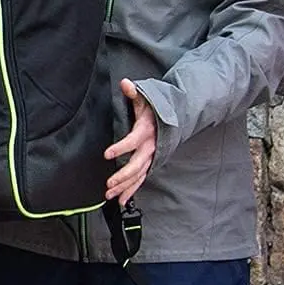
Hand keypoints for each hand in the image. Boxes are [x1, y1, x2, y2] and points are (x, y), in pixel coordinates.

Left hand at [105, 79, 156, 204]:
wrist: (176, 117)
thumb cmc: (156, 107)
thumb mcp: (146, 98)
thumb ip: (134, 93)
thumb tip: (125, 83)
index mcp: (146, 131)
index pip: (132, 141)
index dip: (121, 147)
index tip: (107, 154)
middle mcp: (150, 147)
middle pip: (137, 165)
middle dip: (123, 176)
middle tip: (108, 183)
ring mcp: (151, 157)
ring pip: (138, 176)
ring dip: (124, 187)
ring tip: (110, 195)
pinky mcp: (150, 163)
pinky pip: (141, 179)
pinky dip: (131, 190)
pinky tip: (121, 201)